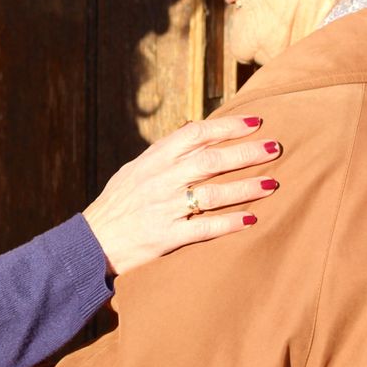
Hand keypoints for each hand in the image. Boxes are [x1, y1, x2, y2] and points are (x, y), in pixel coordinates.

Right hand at [82, 115, 279, 275]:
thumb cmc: (117, 205)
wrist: (91, 243)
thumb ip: (164, 155)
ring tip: (272, 183)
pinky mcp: (166, 236)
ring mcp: (164, 208)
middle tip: (275, 147)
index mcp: (153, 160)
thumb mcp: (134, 171)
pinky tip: (250, 218)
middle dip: (246, 153)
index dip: (226, 126)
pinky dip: (229, 222)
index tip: (254, 122)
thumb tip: (194, 133)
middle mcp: (160, 180)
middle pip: (210, 160)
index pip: (195, 134)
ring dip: (245, 187)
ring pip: (212, 193)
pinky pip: (204, 227)